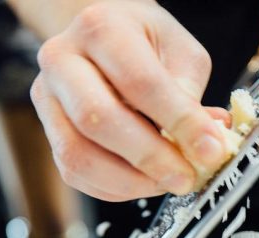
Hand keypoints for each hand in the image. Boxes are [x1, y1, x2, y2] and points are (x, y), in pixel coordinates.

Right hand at [30, 0, 229, 200]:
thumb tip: (207, 143)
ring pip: (78, 155)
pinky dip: (116, 188)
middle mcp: (62, 60)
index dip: (179, 122)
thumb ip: (191, 94)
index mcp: (101, 28)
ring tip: (169, 182)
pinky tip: (146, 183)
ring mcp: (48, 99)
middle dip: (150, 158)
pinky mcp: (49, 132)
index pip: (140, 82)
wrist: (108, 37)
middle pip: (97, 119)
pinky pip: (75, 174)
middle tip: (186, 177)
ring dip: (131, 181)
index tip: (210, 149)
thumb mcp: (181, 52)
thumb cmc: (147, 44)